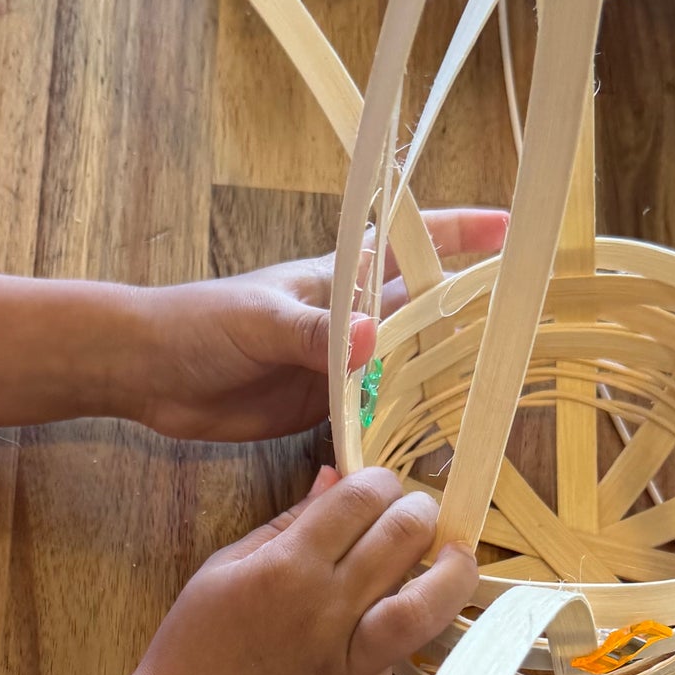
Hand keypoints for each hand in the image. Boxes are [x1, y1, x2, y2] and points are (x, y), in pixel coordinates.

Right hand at [112, 467, 476, 674]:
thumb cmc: (192, 651)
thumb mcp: (222, 570)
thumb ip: (283, 523)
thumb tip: (335, 477)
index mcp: (285, 567)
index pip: (358, 500)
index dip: (382, 482)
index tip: (385, 489)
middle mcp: (322, 611)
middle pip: (399, 540)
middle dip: (420, 514)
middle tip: (422, 518)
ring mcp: (346, 668)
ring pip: (422, 611)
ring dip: (453, 577)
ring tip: (457, 564)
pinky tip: (463, 662)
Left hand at [124, 207, 508, 443]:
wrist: (147, 372)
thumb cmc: (198, 324)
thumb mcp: (260, 323)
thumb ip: (316, 334)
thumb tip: (374, 341)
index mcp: (337, 279)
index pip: (408, 245)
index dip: (459, 234)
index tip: (511, 231)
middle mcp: (348, 320)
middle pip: (423, 310)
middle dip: (470, 311)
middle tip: (527, 325)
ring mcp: (338, 365)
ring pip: (405, 366)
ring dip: (443, 377)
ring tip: (498, 389)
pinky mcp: (322, 407)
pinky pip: (375, 414)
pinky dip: (402, 425)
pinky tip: (435, 442)